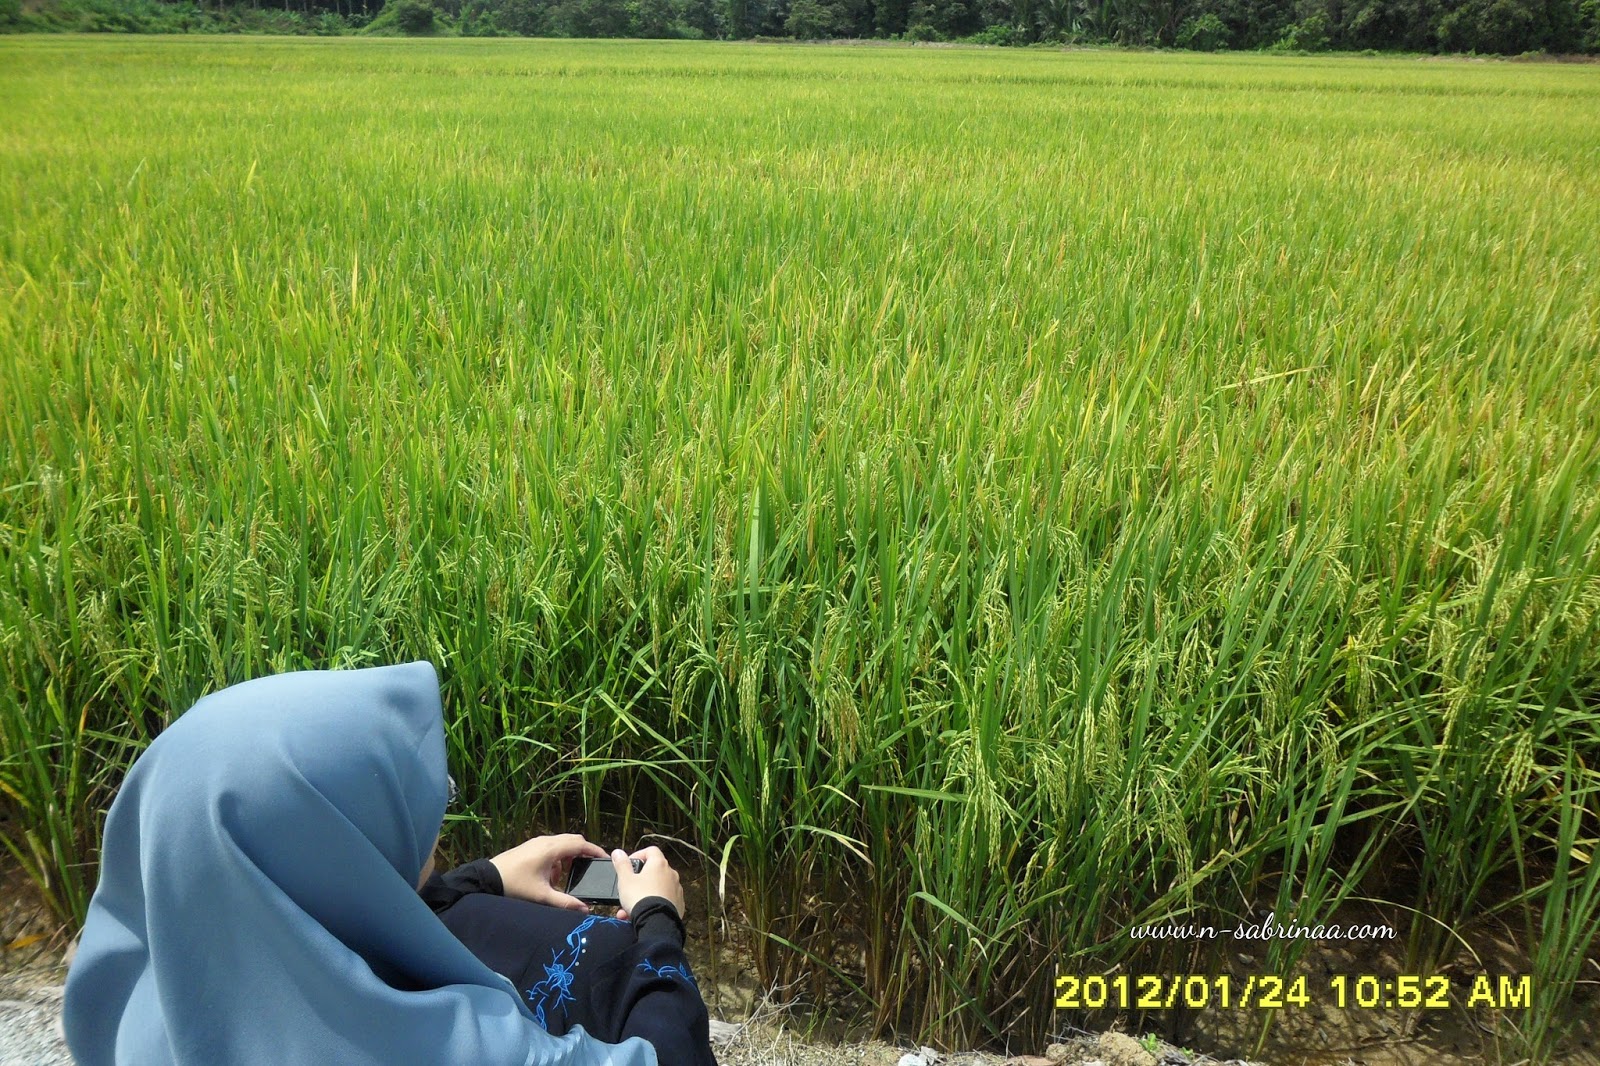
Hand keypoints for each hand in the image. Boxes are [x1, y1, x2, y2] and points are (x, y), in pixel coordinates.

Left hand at [489, 834, 608, 911]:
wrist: (488, 878)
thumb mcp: (541, 896)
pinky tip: (552, 875)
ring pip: (561, 843)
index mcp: (551, 849)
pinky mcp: (530, 846)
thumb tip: (584, 909)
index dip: (595, 850)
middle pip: (573, 840)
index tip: (605, 858)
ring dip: (569, 856)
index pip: (581, 844)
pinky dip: (558, 857)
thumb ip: (565, 902)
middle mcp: (546, 841)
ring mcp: (537, 842)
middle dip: (584, 852)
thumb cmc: (515, 885)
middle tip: (591, 867)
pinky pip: (551, 847)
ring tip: (568, 876)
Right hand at [612, 846, 684, 921]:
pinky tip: (640, 915)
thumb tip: (618, 852)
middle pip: (653, 872)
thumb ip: (621, 864)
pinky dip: (652, 905)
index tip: (629, 865)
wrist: (656, 922)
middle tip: (627, 890)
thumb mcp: (625, 879)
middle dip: (638, 881)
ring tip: (628, 909)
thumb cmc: (640, 898)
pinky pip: (662, 901)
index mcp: (659, 864)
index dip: (638, 855)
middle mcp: (671, 874)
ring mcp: (676, 889)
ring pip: (656, 889)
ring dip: (642, 896)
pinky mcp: (678, 904)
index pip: (651, 851)